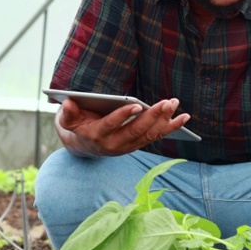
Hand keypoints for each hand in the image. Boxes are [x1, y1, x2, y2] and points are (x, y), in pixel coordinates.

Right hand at [58, 97, 190, 156]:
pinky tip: (183, 117)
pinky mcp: (138, 145)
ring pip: (149, 135)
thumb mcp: (67, 120)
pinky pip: (156, 137)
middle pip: (135, 131)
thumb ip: (67, 113)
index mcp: (96, 136)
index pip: (110, 126)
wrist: (83, 145)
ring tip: (174, 104)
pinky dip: (170, 128)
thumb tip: (68, 103)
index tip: (134, 105)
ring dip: (164, 120)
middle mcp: (114, 145)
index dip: (122, 116)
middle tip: (166, 102)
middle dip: (152, 116)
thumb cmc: (77, 125)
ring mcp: (128, 147)